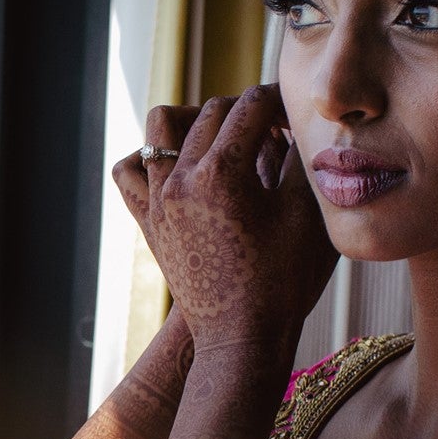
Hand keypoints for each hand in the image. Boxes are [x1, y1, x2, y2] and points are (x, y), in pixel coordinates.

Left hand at [110, 85, 336, 354]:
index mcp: (221, 173)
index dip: (280, 99)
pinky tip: (181, 164)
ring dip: (195, 120)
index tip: (297, 110)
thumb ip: (302, 157)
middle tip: (276, 126)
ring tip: (226, 137)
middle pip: (212, 112)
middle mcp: (180, 180)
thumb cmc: (283, 281)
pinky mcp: (147, 221)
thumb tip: (298, 122)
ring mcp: (156, 200)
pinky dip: (149, 156)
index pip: (251, 105)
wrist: (242, 339)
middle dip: (247, 110)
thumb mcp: (307, 214)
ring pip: (161, 128)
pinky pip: (130, 170)